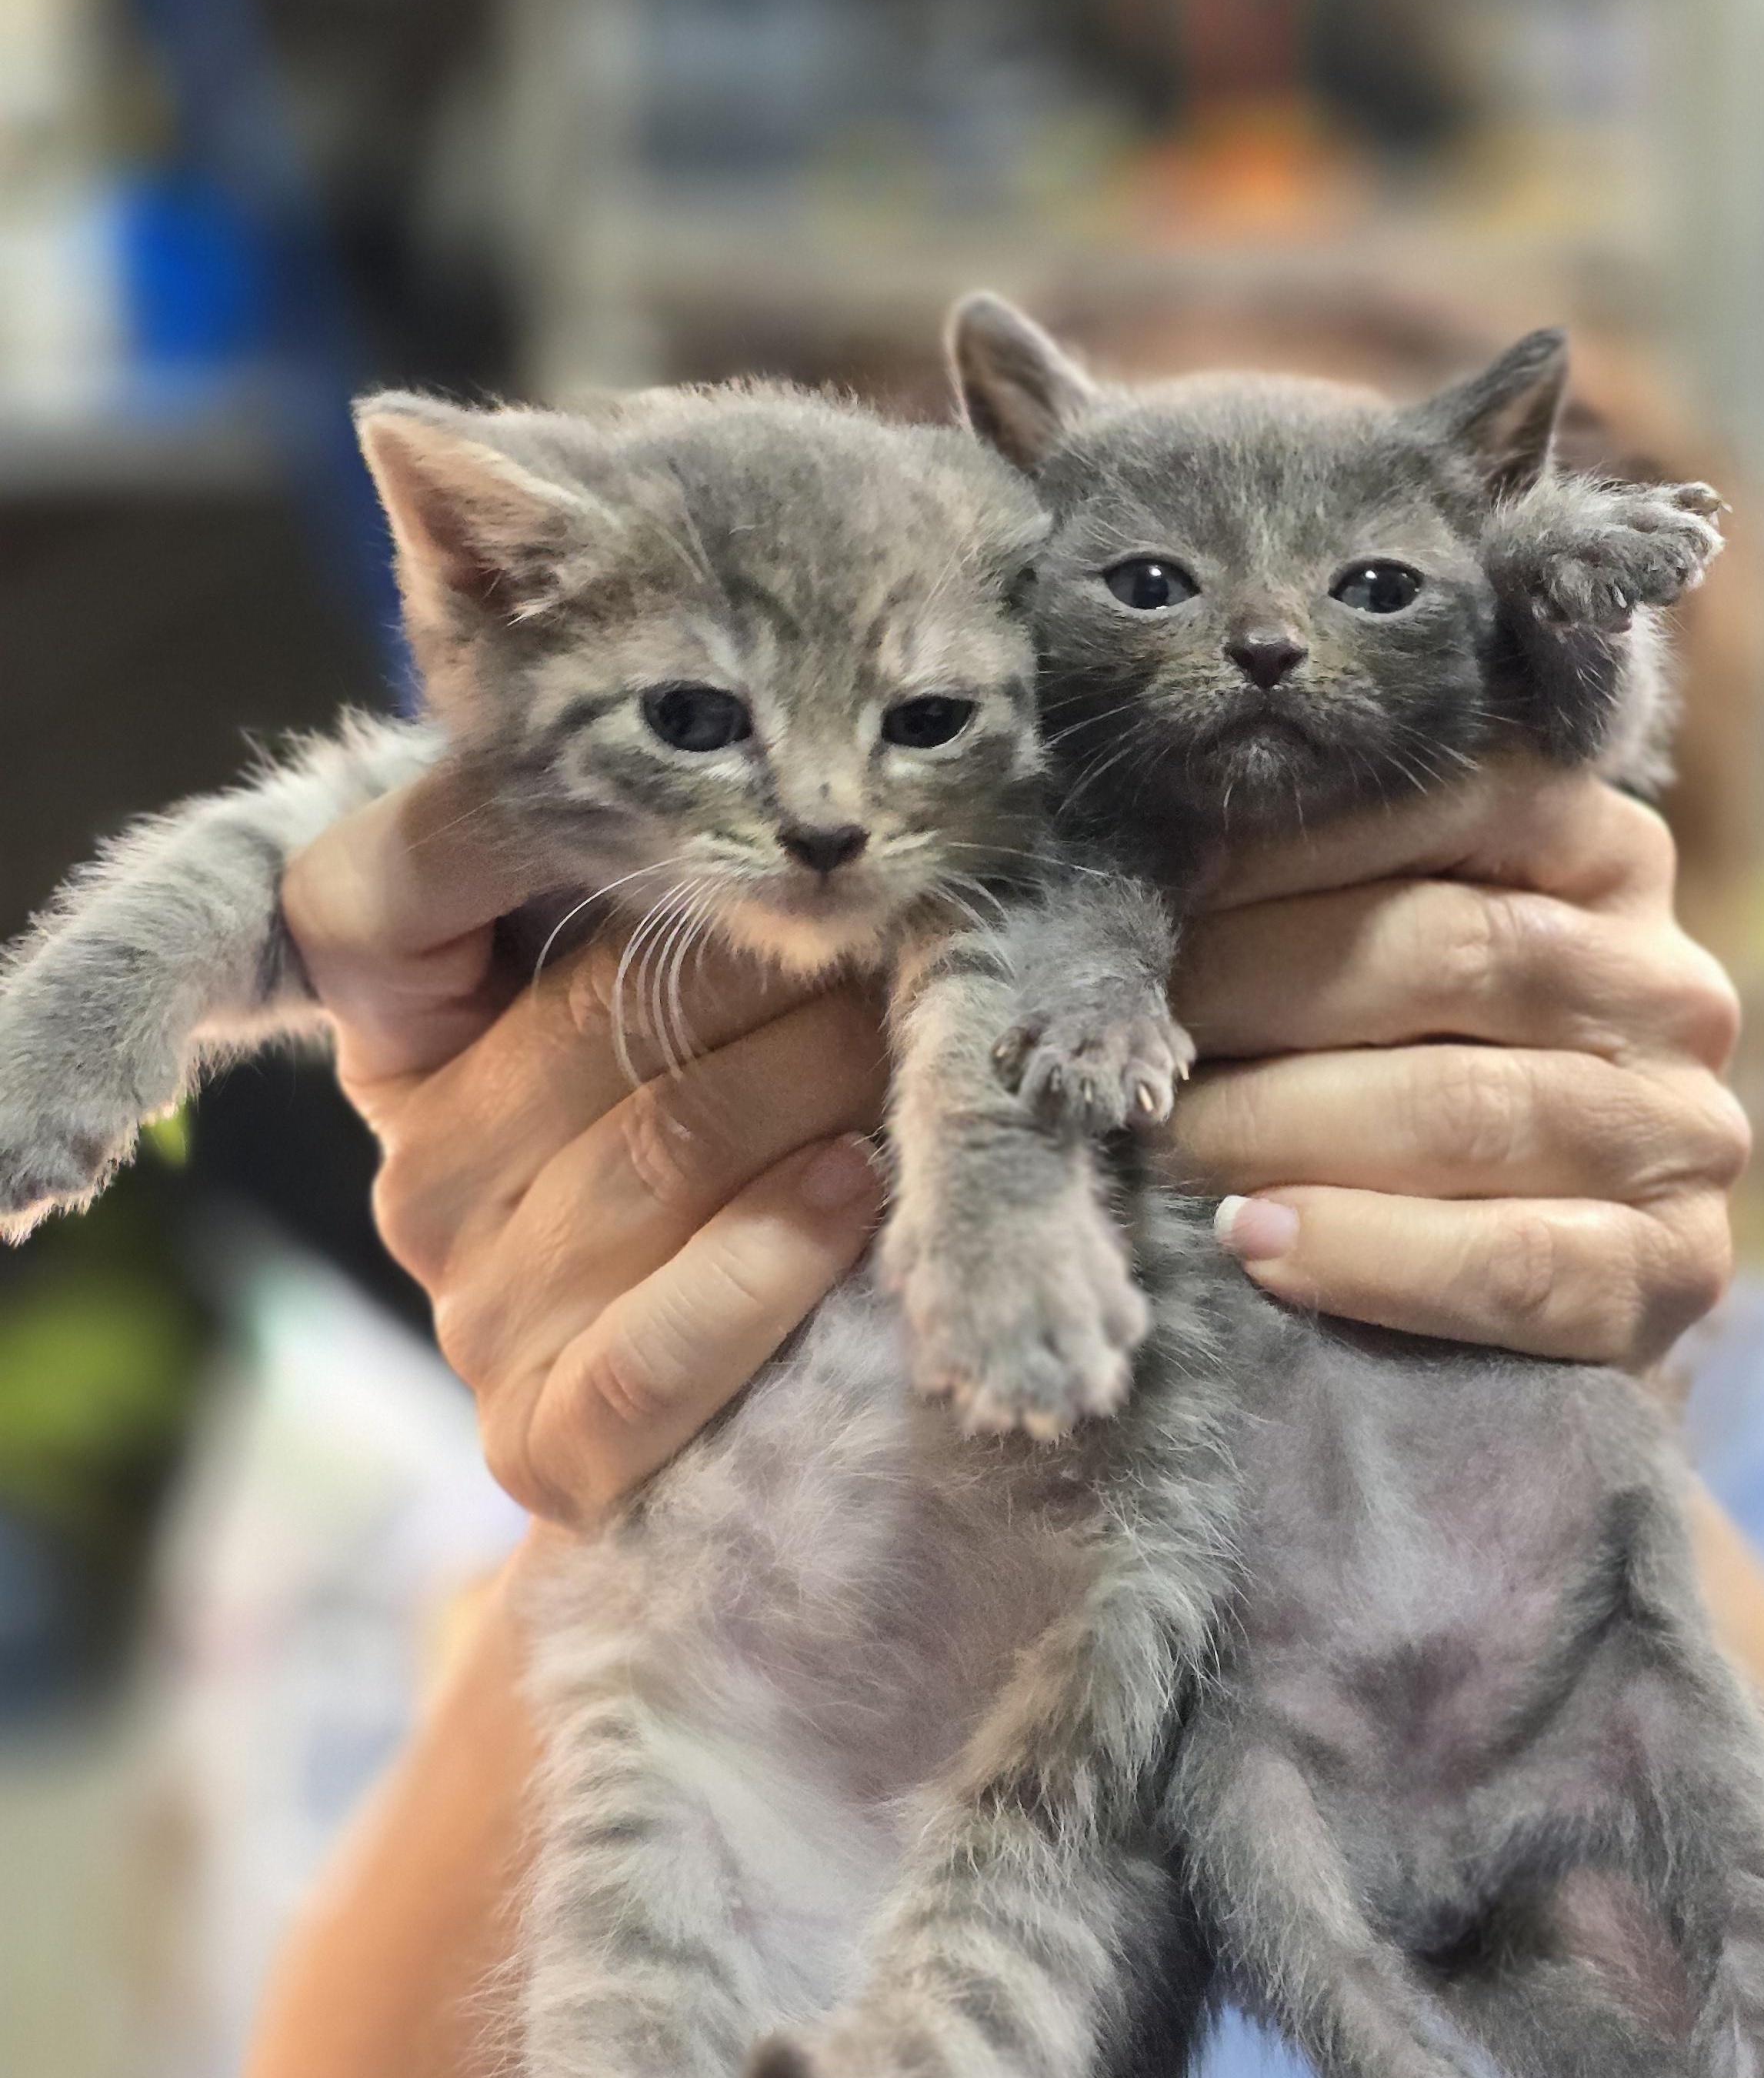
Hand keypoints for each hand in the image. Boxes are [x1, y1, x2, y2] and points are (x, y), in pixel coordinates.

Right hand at [280, 770, 886, 1526]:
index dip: (509, 829)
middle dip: (772, 967)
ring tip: (911, 1047)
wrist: (749, 1431)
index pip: (368, 900)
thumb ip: (666, 917)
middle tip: (893, 931)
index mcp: (413, 1051)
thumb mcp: (684, 1020)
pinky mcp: (543, 1446)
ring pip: (656, 1155)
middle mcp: (421, 1178)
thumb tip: (761, 802)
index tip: (690, 803)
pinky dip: (773, 1257)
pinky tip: (861, 1186)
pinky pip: (653, 1350)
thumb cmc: (740, 1162)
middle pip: (597, 1023)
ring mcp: (474, 1318)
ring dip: (815, 1088)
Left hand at [1167, 756, 1747, 1368]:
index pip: (1453, 807)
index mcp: (1607, 856)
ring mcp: (1686, 1131)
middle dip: (1259, 992)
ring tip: (1168, 1141)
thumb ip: (1320, 902)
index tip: (1162, 891)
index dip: (1290, 846)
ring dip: (1284, 1125)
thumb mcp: (1378, 961)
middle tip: (1136, 1036)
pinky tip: (1260, 1244)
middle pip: (1450, 954)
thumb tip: (1152, 877)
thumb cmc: (1403, 1083)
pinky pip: (1514, 1261)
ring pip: (1468, 1108)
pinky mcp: (1676, 1272)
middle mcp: (1667, 982)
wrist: (1512, 1293)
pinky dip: (1369, 1254)